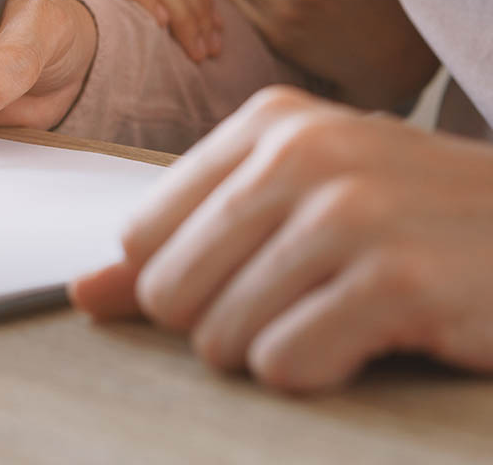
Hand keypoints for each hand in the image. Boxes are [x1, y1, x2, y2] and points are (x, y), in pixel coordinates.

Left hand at [72, 87, 492, 391]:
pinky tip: (362, 337)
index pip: (141, 234)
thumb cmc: (410, 210)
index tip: (230, 281)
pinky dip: (314, 370)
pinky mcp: (395, 279)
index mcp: (265, 122)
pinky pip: (288, 364)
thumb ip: (182, 239)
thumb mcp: (295, 196)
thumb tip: (82, 293)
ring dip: (268, 349)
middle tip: (289, 304)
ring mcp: (347, 211)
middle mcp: (298, 153)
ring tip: (328, 316)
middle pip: (169, 288)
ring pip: (222, 335)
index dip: (175, 280)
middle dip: (216, 322)